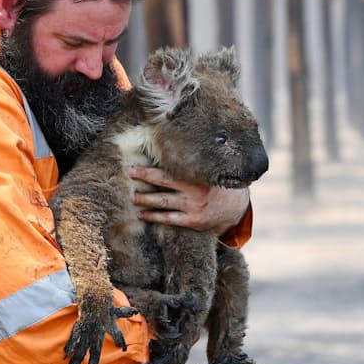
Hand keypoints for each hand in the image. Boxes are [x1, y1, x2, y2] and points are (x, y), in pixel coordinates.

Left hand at [127, 166, 249, 236]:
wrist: (235, 208)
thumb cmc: (217, 183)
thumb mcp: (210, 170)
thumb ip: (194, 162)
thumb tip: (171, 142)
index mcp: (198, 174)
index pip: (170, 168)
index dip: (151, 166)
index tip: (134, 163)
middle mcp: (195, 190)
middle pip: (163, 182)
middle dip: (144, 177)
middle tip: (128, 172)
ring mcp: (194, 207)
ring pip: (163, 202)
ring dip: (145, 199)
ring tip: (132, 196)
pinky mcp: (193, 221)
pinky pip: (169, 219)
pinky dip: (154, 216)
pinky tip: (142, 214)